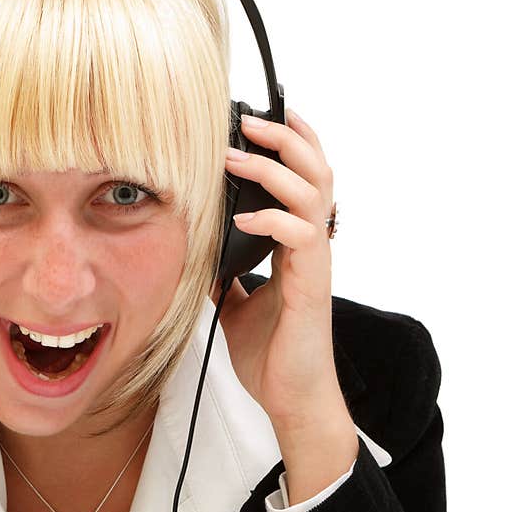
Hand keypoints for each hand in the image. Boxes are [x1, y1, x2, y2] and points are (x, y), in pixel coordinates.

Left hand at [212, 109, 347, 429]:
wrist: (288, 397)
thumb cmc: (268, 349)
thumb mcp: (233, 299)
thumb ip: (223, 268)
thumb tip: (195, 247)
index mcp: (293, 242)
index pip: (302, 177)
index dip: (291, 143)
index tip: (262, 115)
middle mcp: (310, 244)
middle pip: (317, 171)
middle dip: (286, 138)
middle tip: (248, 120)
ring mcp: (314, 263)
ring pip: (314, 195)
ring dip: (274, 169)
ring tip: (236, 157)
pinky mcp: (311, 286)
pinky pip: (302, 238)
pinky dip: (272, 220)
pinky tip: (243, 217)